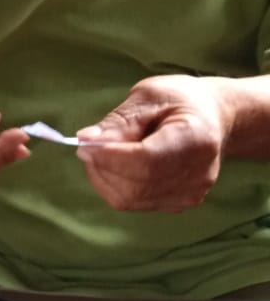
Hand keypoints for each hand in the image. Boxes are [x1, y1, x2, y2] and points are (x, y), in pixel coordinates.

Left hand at [75, 75, 232, 211]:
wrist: (215, 118)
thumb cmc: (181, 101)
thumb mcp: (149, 96)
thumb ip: (120, 121)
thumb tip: (86, 140)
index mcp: (196, 138)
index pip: (146, 160)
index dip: (110, 157)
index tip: (84, 145)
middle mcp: (199, 173)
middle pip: (136, 185)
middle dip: (102, 167)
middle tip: (89, 146)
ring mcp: (191, 193)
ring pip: (130, 198)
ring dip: (105, 177)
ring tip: (105, 152)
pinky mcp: (181, 203)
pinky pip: (135, 202)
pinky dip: (116, 185)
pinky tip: (120, 164)